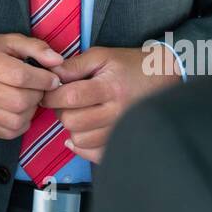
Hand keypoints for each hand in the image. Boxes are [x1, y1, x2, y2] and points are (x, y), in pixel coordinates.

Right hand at [0, 32, 63, 139]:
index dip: (43, 80)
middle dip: (37, 96)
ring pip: (15, 121)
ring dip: (30, 111)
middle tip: (39, 88)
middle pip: (18, 101)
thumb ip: (35, 48)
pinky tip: (20, 110)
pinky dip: (21, 124)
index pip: (19, 77)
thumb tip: (58, 62)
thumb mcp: (9, 41)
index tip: (52, 79)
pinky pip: (7, 132)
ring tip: (29, 99)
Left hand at [38, 45, 180, 162]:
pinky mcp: (124, 142)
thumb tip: (50, 75)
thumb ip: (74, 65)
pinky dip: (83, 146)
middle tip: (64, 101)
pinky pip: (95, 155)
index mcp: (110, 88)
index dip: (52, 95)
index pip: (70, 97)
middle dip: (61, 110)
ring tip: (78, 113)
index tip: (48, 91)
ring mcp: (121, 131)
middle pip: (72, 121)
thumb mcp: (102, 56)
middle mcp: (117, 113)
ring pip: (80, 140)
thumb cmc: (130, 65)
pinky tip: (84, 131)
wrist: (163, 77)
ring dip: (72, 127)